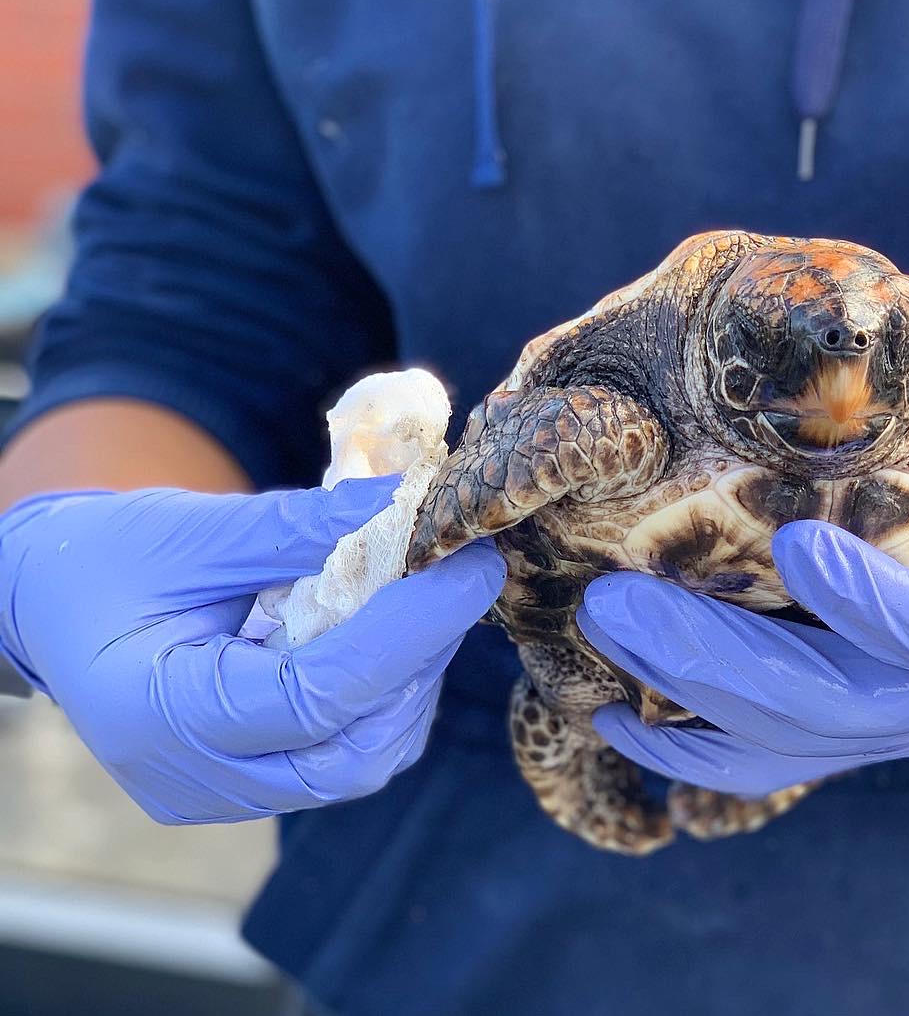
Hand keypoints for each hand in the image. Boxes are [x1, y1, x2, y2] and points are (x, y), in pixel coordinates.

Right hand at [0, 479, 503, 822]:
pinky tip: (388, 629)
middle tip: (459, 576)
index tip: (473, 568)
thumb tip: (414, 505)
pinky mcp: (251, 780)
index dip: (411, 632)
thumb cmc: (104, 557)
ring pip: (362, 759)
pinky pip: (344, 751)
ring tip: (424, 595)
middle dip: (422, 661)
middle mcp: (195, 777)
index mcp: (163, 716)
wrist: (47, 600)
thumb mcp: (195, 528)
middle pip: (356, 751)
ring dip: (412, 678)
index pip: (320, 695)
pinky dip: (383, 693)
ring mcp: (224, 791)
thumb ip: (305, 527)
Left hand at [579, 289, 908, 794]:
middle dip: (715, 659)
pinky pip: (764, 768)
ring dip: (679, 689)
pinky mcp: (854, 744)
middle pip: (828, 708)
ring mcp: (899, 731)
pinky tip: (613, 716)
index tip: (797, 541)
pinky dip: (684, 752)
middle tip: (614, 598)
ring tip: (598, 621)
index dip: (875, 605)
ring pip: (780, 742)